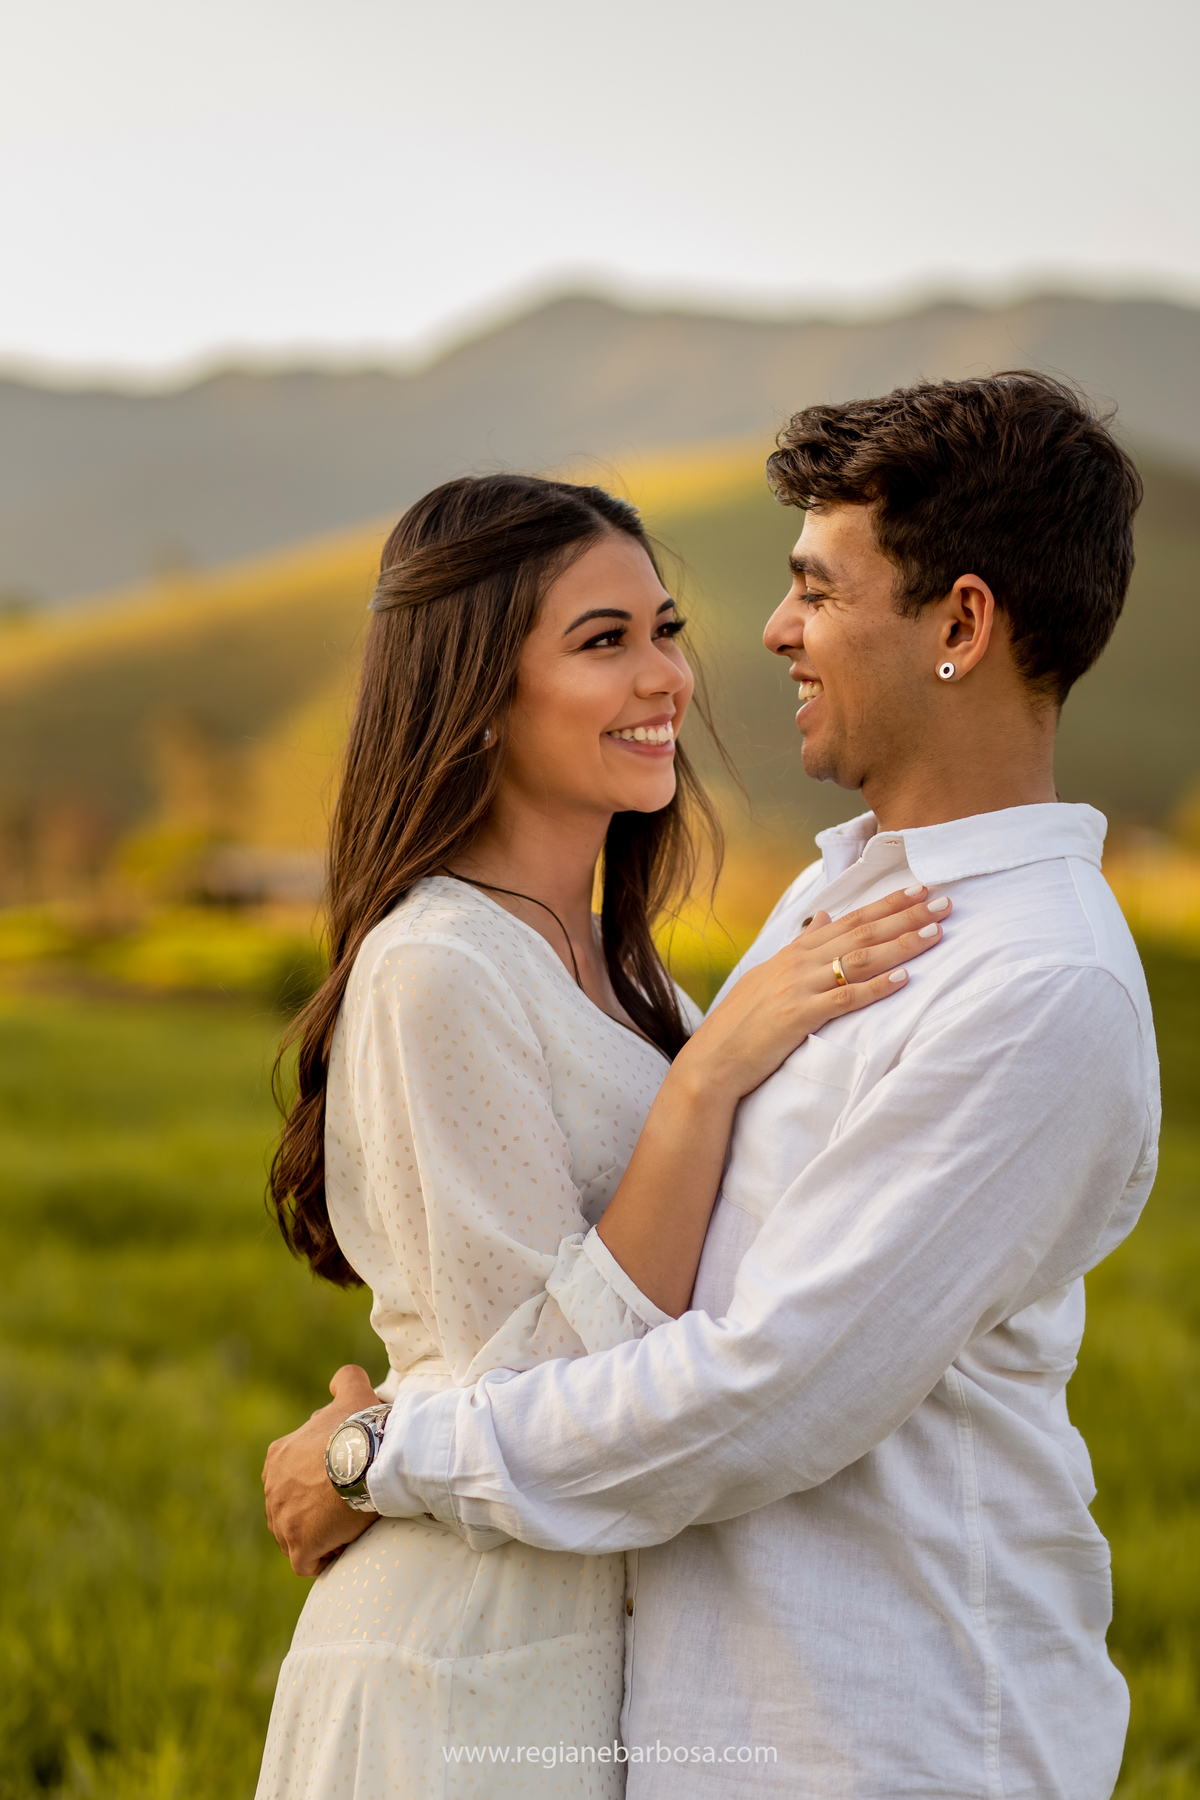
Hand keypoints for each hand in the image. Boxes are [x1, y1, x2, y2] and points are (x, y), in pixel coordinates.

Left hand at [263, 1363, 382, 1576]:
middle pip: (292, 1509)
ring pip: (297, 1537)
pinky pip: (307, 1562)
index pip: (293, 1479)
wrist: (369, 1458)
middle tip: (347, 1505)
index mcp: (279, 1457)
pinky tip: (344, 1545)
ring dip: (320, 1536)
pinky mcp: (298, 1545)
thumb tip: (338, 1382)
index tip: (343, 1483)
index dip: (317, 1485)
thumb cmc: (361, 1427)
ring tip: (348, 1524)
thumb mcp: (354, 1392)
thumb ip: (344, 1381)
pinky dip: (323, 1558)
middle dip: (314, 1513)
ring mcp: (282, 1519)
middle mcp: (272, 1488)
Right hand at [676, 886, 951, 1100]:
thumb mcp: (770, 974)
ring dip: (900, 945)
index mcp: (794, 952)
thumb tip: (824, 917)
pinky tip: (904, 979)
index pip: (849, 919)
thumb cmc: (743, 1021)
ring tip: (935, 934)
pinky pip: (845, 998)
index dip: (886, 904)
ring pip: (859, 959)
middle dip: (905, 916)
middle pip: (861, 932)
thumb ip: (801, 946)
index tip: (918, 889)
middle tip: (944, 902)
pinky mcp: (799, 1016)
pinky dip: (876, 987)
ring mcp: (799, 987)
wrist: (714, 1059)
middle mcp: (798, 962)